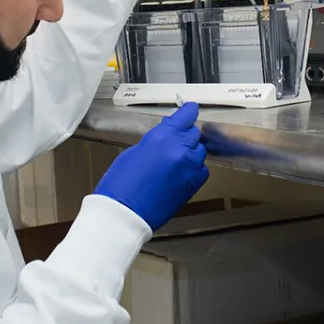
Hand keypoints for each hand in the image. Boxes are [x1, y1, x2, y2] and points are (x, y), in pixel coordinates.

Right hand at [93, 102, 208, 230]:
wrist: (125, 213)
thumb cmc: (121, 185)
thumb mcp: (135, 151)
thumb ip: (156, 140)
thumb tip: (167, 135)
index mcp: (162, 136)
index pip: (186, 116)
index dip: (189, 112)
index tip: (191, 109)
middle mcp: (180, 149)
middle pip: (194, 133)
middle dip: (185, 135)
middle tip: (174, 142)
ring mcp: (189, 168)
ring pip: (200, 151)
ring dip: (190, 152)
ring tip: (174, 161)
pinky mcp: (193, 185)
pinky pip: (202, 170)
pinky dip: (194, 169)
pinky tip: (180, 173)